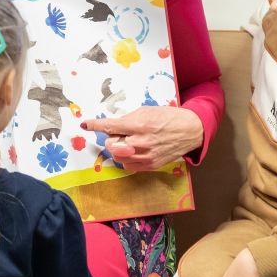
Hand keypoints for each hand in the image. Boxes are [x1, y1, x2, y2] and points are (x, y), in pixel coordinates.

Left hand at [81, 106, 203, 171]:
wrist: (190, 131)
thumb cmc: (168, 117)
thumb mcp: (147, 111)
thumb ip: (128, 119)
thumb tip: (112, 125)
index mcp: (140, 125)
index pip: (112, 126)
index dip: (96, 125)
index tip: (86, 124)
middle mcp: (141, 142)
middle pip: (111, 145)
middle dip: (111, 139)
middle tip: (120, 133)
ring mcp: (146, 156)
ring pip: (118, 157)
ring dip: (118, 149)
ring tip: (130, 141)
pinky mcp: (150, 165)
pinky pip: (128, 165)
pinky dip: (126, 158)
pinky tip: (135, 150)